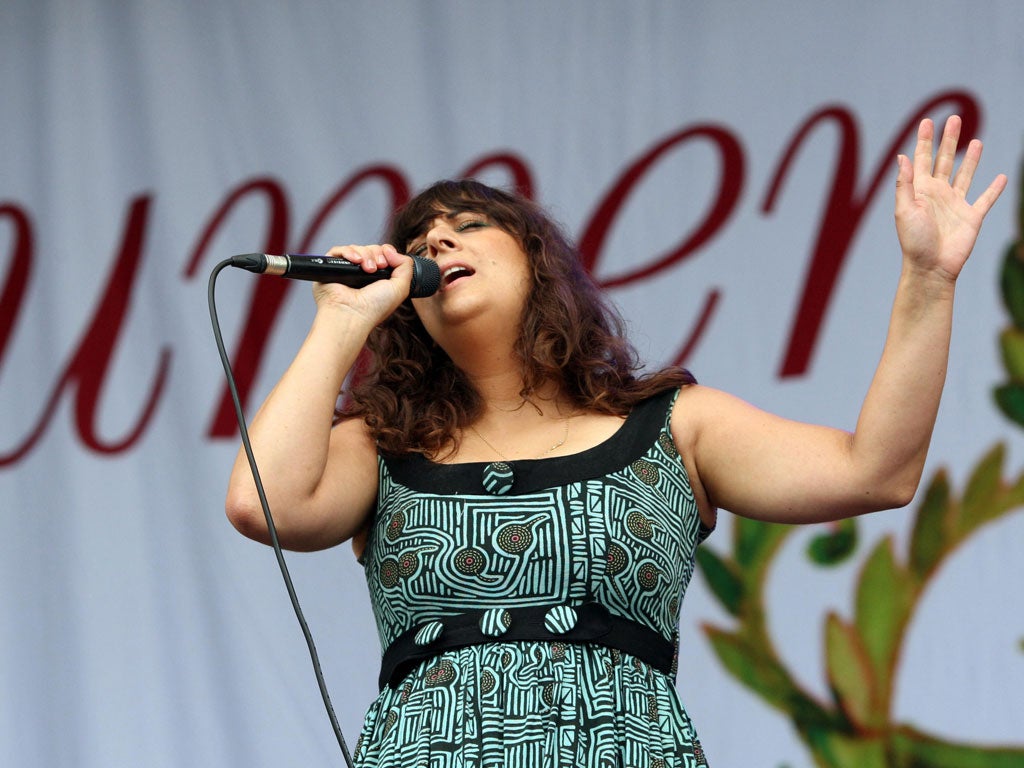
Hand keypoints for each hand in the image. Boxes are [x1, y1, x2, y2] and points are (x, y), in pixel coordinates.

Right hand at [313, 243, 414, 324]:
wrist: (353, 314)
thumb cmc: (374, 308)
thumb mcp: (400, 288)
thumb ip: (405, 266)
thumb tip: (392, 251)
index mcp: (377, 278)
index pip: (382, 254)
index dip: (386, 253)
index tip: (387, 262)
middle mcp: (362, 274)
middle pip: (371, 249)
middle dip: (376, 254)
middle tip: (377, 267)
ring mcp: (346, 270)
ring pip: (357, 248)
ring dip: (365, 254)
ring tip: (367, 269)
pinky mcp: (331, 267)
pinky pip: (338, 250)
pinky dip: (349, 252)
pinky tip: (355, 261)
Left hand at [894, 115, 1006, 280]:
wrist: (931, 267)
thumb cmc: (914, 241)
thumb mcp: (904, 210)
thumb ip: (904, 184)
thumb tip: (903, 157)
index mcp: (920, 191)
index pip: (923, 160)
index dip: (925, 140)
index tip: (927, 121)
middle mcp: (938, 194)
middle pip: (945, 160)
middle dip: (949, 140)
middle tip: (955, 118)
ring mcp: (956, 204)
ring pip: (965, 174)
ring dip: (971, 158)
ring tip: (976, 141)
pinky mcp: (972, 217)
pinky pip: (986, 199)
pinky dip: (994, 189)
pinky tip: (1001, 178)